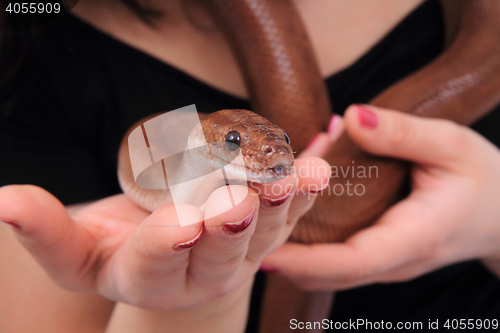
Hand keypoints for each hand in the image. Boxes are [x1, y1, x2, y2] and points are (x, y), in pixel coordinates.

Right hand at [0, 157, 328, 308]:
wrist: (170, 249)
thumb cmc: (117, 247)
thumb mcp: (77, 249)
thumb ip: (46, 231)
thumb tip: (3, 202)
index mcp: (151, 280)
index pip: (157, 265)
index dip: (166, 245)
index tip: (178, 223)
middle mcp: (201, 274)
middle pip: (219, 254)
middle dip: (229, 228)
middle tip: (237, 202)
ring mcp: (240, 255)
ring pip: (265, 235)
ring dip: (278, 206)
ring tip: (289, 179)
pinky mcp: (266, 232)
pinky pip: (289, 214)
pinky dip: (302, 192)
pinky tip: (315, 169)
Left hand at [262, 104, 499, 289]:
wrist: (499, 211)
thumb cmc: (482, 179)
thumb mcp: (452, 144)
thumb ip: (404, 133)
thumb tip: (353, 117)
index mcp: (413, 237)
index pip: (351, 261)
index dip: (305, 260)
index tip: (264, 251)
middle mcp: (392, 260)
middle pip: (327, 271)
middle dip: (284, 248)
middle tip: (246, 214)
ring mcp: (382, 261)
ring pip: (326, 266)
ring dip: (290, 239)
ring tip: (263, 201)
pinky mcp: (375, 252)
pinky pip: (334, 252)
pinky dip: (306, 231)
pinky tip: (294, 195)